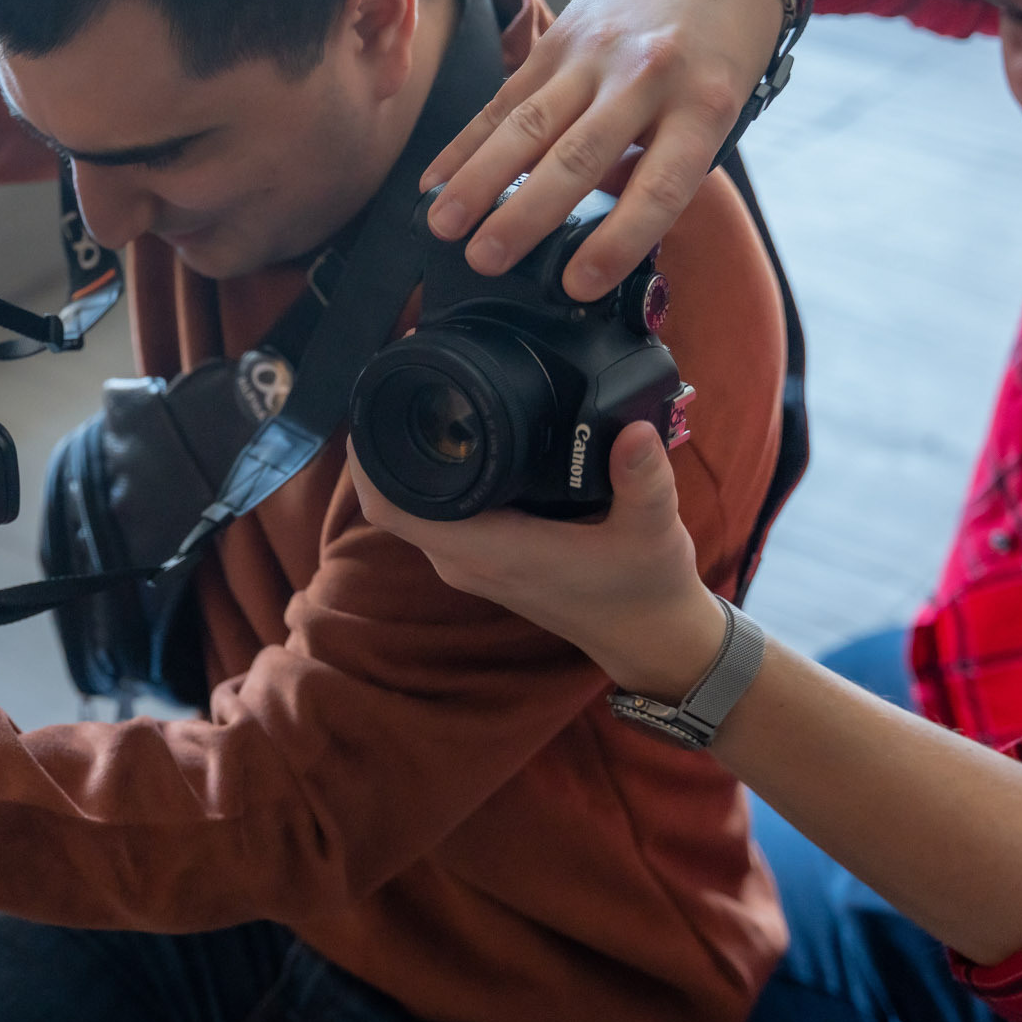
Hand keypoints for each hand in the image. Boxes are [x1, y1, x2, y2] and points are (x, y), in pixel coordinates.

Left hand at [348, 421, 723, 698]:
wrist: (648, 636)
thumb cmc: (645, 587)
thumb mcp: (654, 530)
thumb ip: (644, 480)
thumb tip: (634, 429)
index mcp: (490, 551)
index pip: (392, 510)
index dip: (368, 461)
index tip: (371, 407)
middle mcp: (466, 560)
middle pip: (392, 503)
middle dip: (383, 447)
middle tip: (395, 384)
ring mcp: (471, 564)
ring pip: (413, 510)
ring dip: (405, 464)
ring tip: (420, 402)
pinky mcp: (483, 561)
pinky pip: (435, 517)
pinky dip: (430, 483)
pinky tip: (453, 441)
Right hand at [420, 0, 785, 301]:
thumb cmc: (721, 47)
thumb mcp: (721, 109)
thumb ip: (663, 164)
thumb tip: (590, 226)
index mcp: (705, 104)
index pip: (659, 185)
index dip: (617, 241)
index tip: (577, 284)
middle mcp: (647, 75)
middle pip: (577, 156)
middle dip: (524, 215)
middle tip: (485, 261)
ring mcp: (597, 53)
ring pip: (528, 125)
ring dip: (478, 181)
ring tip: (443, 225)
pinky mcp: (558, 38)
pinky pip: (505, 98)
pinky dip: (466, 144)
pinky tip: (435, 178)